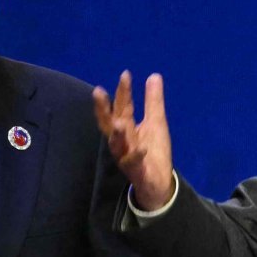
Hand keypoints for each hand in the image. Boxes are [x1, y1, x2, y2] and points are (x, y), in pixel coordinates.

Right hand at [91, 69, 174, 211]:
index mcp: (126, 128)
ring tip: (119, 123)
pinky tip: (141, 149)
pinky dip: (136, 156)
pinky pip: (133, 164)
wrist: (158, 182)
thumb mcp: (156, 122)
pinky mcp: (136, 171)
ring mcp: (126, 156)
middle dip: (104, 109)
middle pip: (110, 123)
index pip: (122, 107)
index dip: (123, 92)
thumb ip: (153, 101)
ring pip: (117, 145)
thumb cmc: (152, 150)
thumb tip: (153, 75)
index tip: (125, 74)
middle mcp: (122, 141)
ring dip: (117, 135)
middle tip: (98, 91)